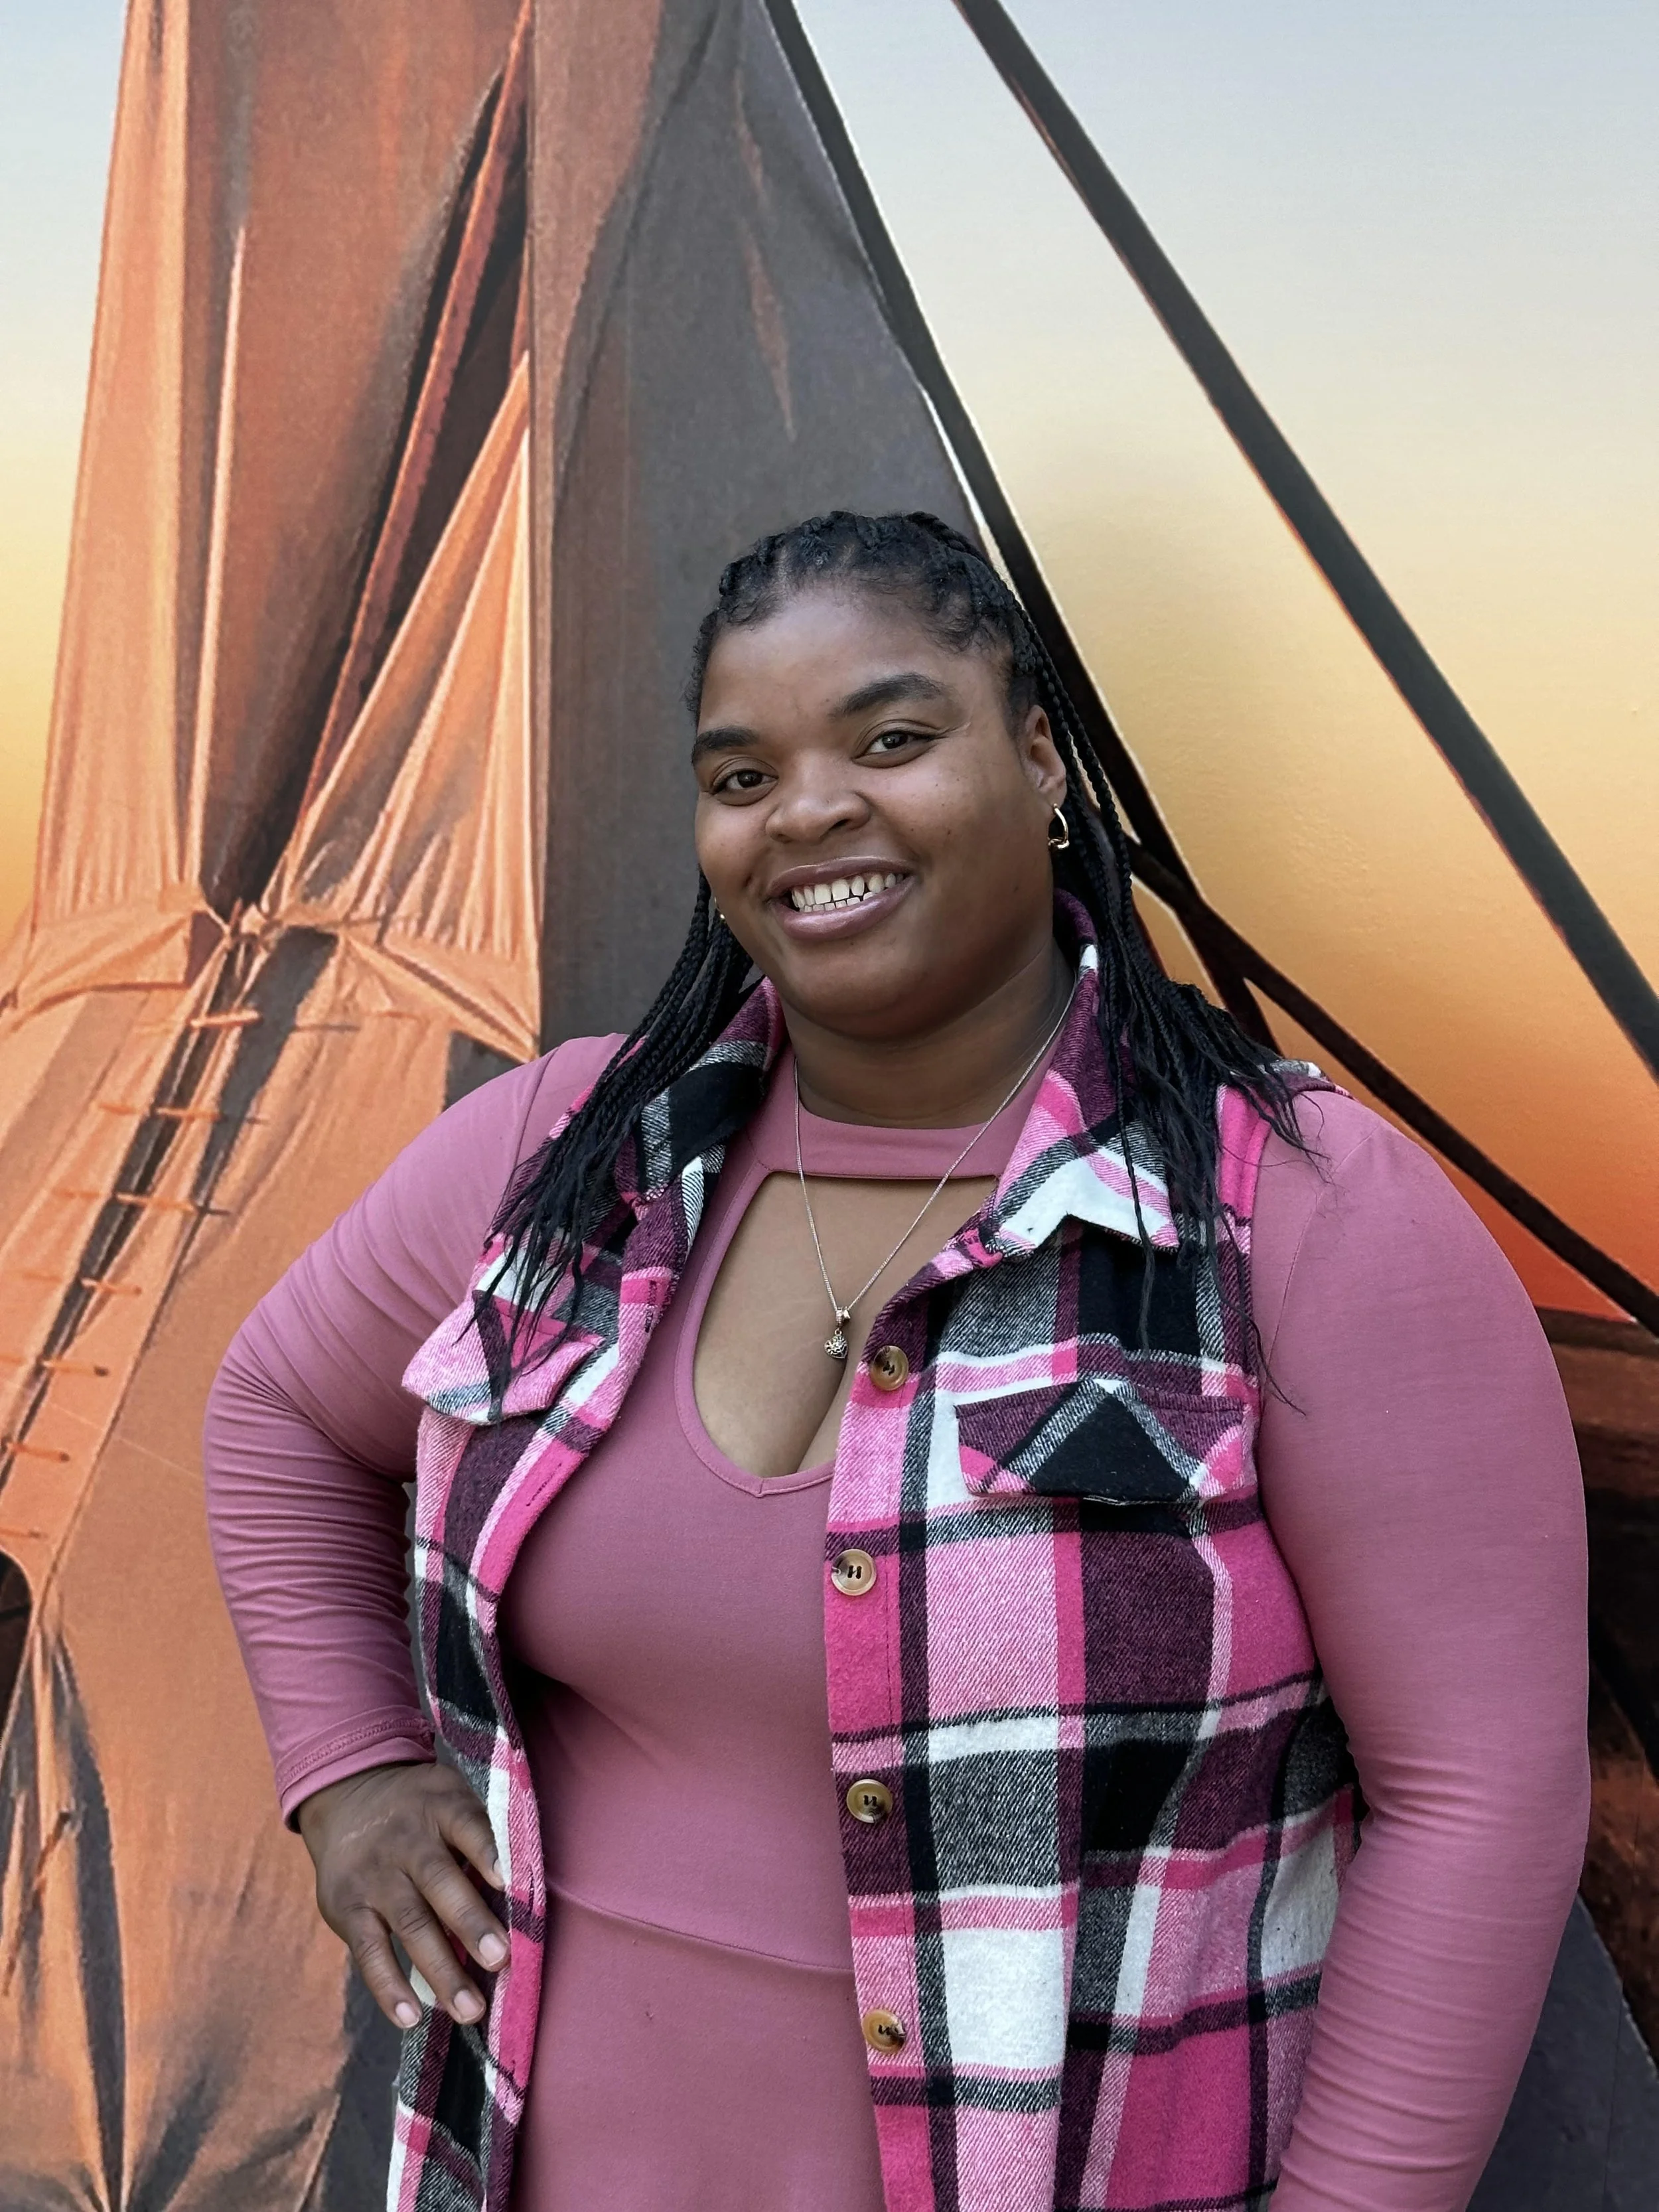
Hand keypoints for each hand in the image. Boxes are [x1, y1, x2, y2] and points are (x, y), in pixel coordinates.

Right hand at [297, 1761, 506, 2029]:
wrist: (346, 1798)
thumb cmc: (420, 1810)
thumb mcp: (448, 1796)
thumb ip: (480, 1833)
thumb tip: (522, 1892)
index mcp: (440, 1806)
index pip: (467, 1824)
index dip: (487, 1851)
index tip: (508, 1880)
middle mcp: (406, 1841)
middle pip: (440, 1882)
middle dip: (470, 1923)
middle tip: (500, 1960)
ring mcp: (375, 1878)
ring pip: (410, 1925)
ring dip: (441, 1970)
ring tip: (470, 2009)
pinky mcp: (347, 1909)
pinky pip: (369, 1952)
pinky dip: (389, 1986)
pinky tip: (411, 2017)